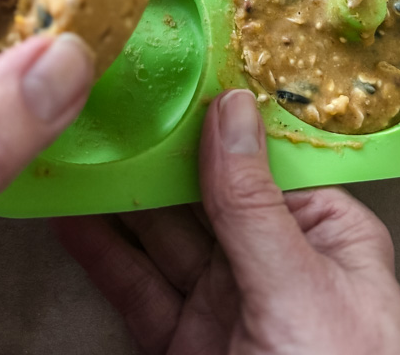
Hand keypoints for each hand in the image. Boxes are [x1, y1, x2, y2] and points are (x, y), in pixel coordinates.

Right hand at [56, 89, 399, 354]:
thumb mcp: (302, 286)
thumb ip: (254, 203)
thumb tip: (231, 110)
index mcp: (326, 231)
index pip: (262, 154)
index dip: (214, 113)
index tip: (169, 71)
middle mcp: (275, 260)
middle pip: (203, 188)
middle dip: (156, 148)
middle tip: (108, 101)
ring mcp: (227, 304)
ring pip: (162, 235)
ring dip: (119, 195)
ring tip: (80, 147)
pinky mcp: (187, 346)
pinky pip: (138, 291)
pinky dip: (102, 256)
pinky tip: (73, 220)